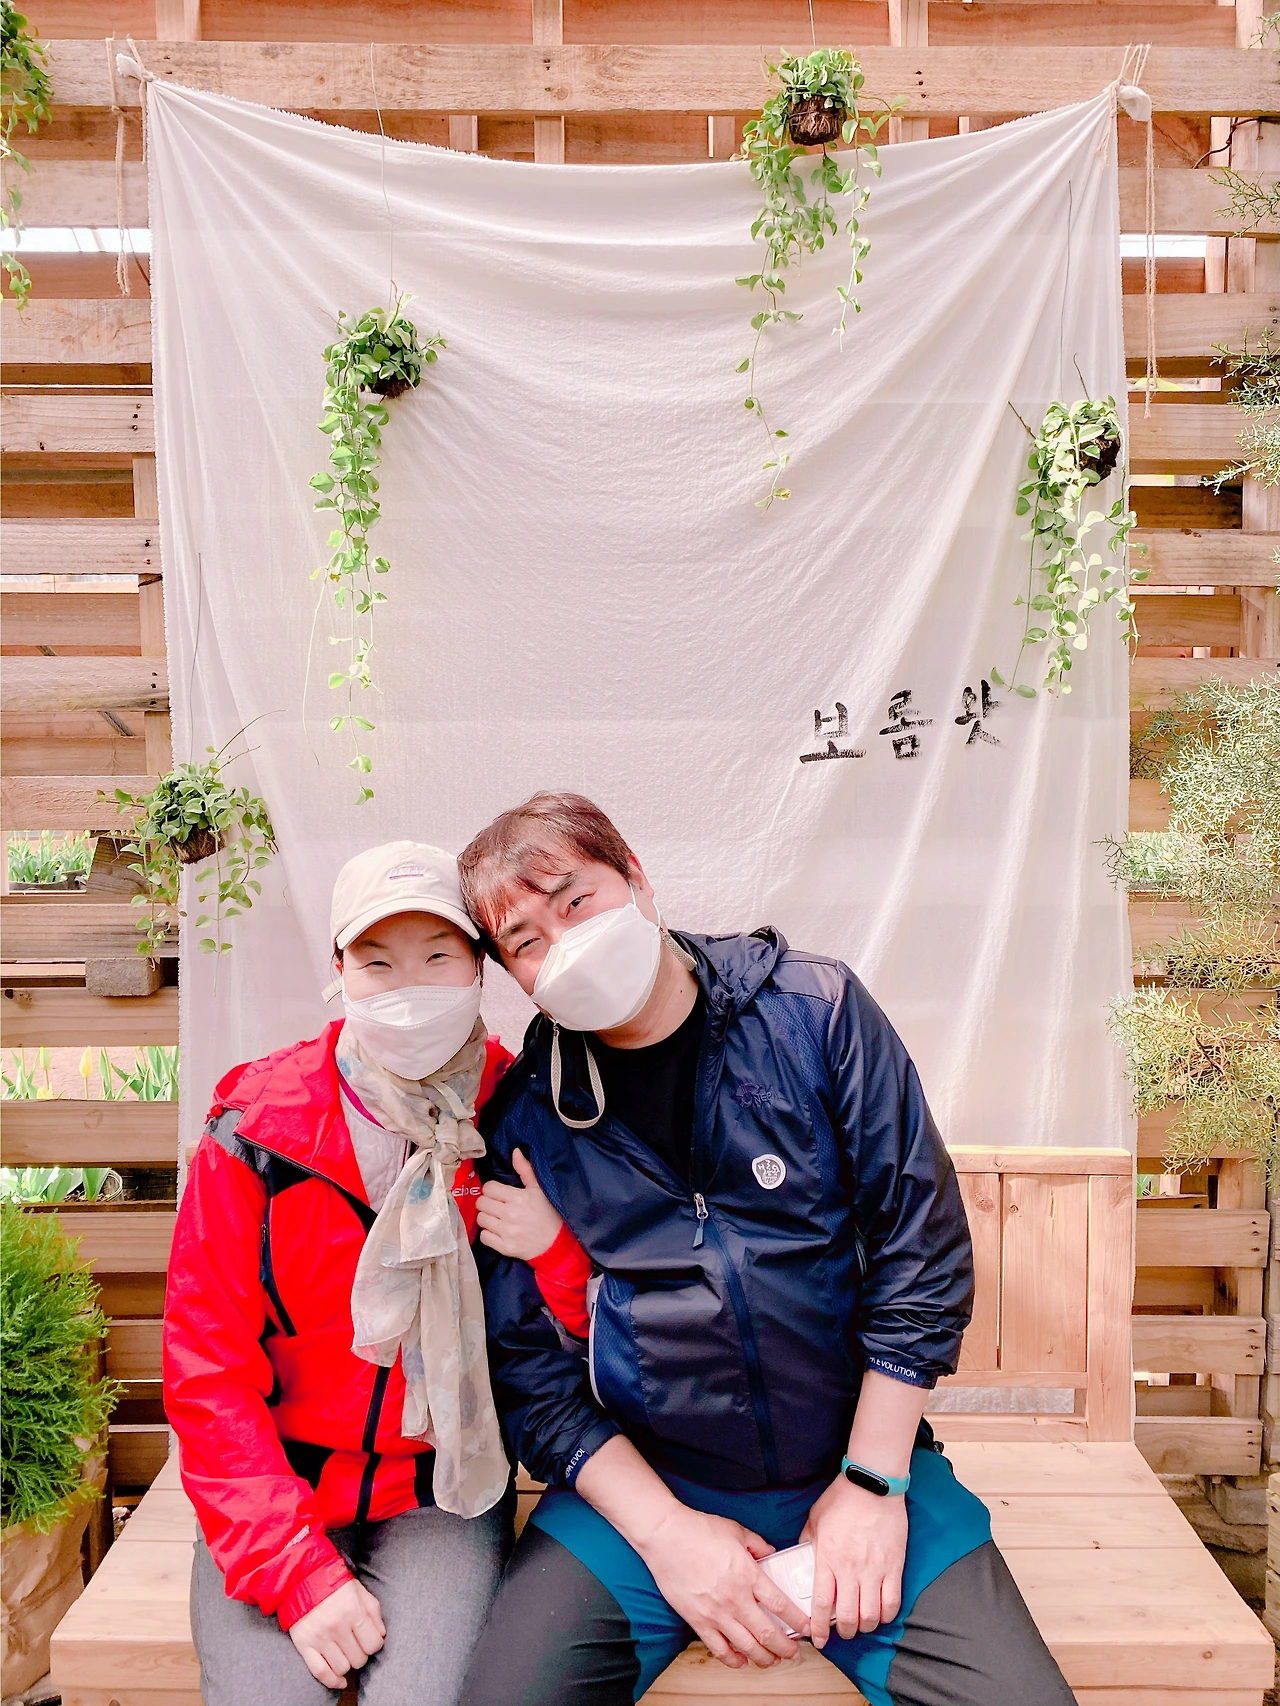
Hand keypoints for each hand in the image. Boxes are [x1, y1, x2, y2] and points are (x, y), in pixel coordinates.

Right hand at [288, 1578, 384, 1687]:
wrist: (301, 1578)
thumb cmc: (334, 1583)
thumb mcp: (359, 1590)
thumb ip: (373, 1612)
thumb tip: (382, 1635)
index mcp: (352, 1611)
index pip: (373, 1644)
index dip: (374, 1645)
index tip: (369, 1640)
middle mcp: (337, 1627)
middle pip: (359, 1659)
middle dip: (361, 1653)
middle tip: (356, 1644)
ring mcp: (320, 1638)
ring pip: (342, 1667)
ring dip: (347, 1664)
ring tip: (345, 1653)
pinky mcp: (304, 1646)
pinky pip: (321, 1672)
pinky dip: (332, 1681)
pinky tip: (340, 1680)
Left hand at [476, 1148, 563, 1260]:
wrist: (556, 1244)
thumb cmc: (548, 1214)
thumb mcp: (539, 1190)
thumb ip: (525, 1170)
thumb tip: (515, 1152)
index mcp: (518, 1198)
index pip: (489, 1188)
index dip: (492, 1189)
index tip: (498, 1193)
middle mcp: (510, 1214)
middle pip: (481, 1203)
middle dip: (487, 1202)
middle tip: (496, 1205)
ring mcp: (507, 1232)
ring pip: (481, 1219)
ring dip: (487, 1217)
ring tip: (497, 1218)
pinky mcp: (505, 1247)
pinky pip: (484, 1237)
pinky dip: (488, 1234)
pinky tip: (498, 1231)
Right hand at [636, 1504, 808, 1669]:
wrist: (665, 1536)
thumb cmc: (699, 1530)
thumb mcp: (736, 1530)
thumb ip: (758, 1545)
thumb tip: (771, 1553)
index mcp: (748, 1575)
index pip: (781, 1605)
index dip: (799, 1620)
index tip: (809, 1628)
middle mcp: (735, 1598)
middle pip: (768, 1633)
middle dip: (786, 1648)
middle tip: (794, 1652)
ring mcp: (716, 1613)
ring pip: (747, 1647)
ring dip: (764, 1658)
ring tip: (772, 1659)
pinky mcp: (697, 1621)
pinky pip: (719, 1649)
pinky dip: (733, 1660)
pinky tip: (741, 1660)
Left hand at [801, 1476, 906, 1646]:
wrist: (873, 1484)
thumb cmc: (842, 1498)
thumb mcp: (815, 1520)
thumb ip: (808, 1543)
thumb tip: (803, 1560)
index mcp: (827, 1559)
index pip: (822, 1605)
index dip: (819, 1629)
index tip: (818, 1639)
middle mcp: (850, 1570)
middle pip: (848, 1617)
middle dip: (844, 1632)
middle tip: (842, 1631)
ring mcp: (874, 1570)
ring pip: (871, 1616)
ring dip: (864, 1627)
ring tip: (860, 1624)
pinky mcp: (894, 1567)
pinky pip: (892, 1603)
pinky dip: (885, 1615)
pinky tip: (880, 1614)